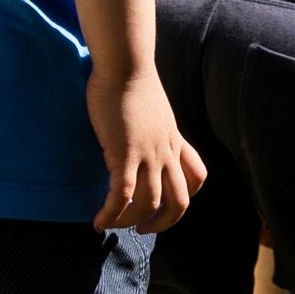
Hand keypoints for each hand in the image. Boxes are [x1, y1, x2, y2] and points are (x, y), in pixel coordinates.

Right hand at [87, 63, 205, 234]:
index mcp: (173, 140)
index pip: (196, 176)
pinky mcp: (124, 153)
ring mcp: (148, 155)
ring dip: (132, 221)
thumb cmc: (130, 77)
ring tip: (113, 225)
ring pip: (150, 204)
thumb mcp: (151, 107)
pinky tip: (98, 221)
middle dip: (164, 223)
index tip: (166, 203)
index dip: (187, 195)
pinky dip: (111, 214)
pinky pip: (122, 195)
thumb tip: (135, 127)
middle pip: (180, 201)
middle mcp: (166, 152)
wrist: (124, 64)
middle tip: (143, 229)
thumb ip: (148, 123)